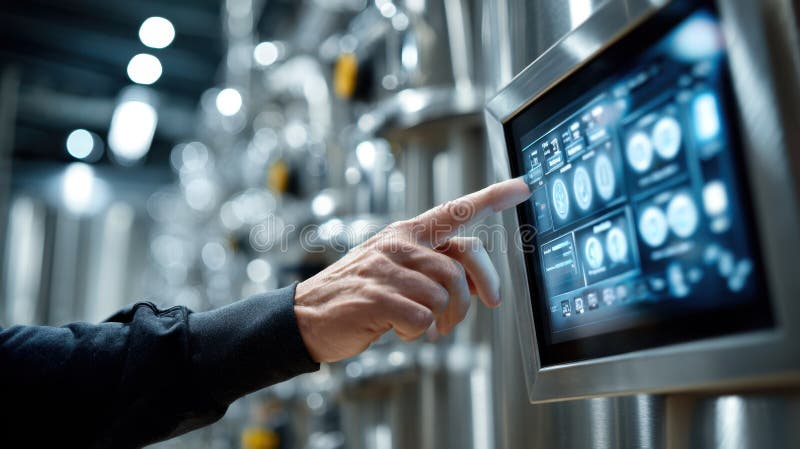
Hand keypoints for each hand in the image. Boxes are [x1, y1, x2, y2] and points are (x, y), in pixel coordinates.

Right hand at [294, 177, 531, 362]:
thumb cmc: (357, 293)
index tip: (522, 185)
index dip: (491, 197)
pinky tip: (403, 330)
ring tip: (426, 326)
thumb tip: (476, 285)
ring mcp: (384, 269)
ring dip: (444, 318)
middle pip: (461, 262)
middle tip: (469, 312)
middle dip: (474, 294)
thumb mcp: (393, 269)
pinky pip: (422, 316)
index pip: (454, 210)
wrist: (306, 315)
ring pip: (445, 292)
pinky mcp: (375, 297)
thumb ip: (431, 267)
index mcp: (405, 234)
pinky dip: (419, 331)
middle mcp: (397, 245)